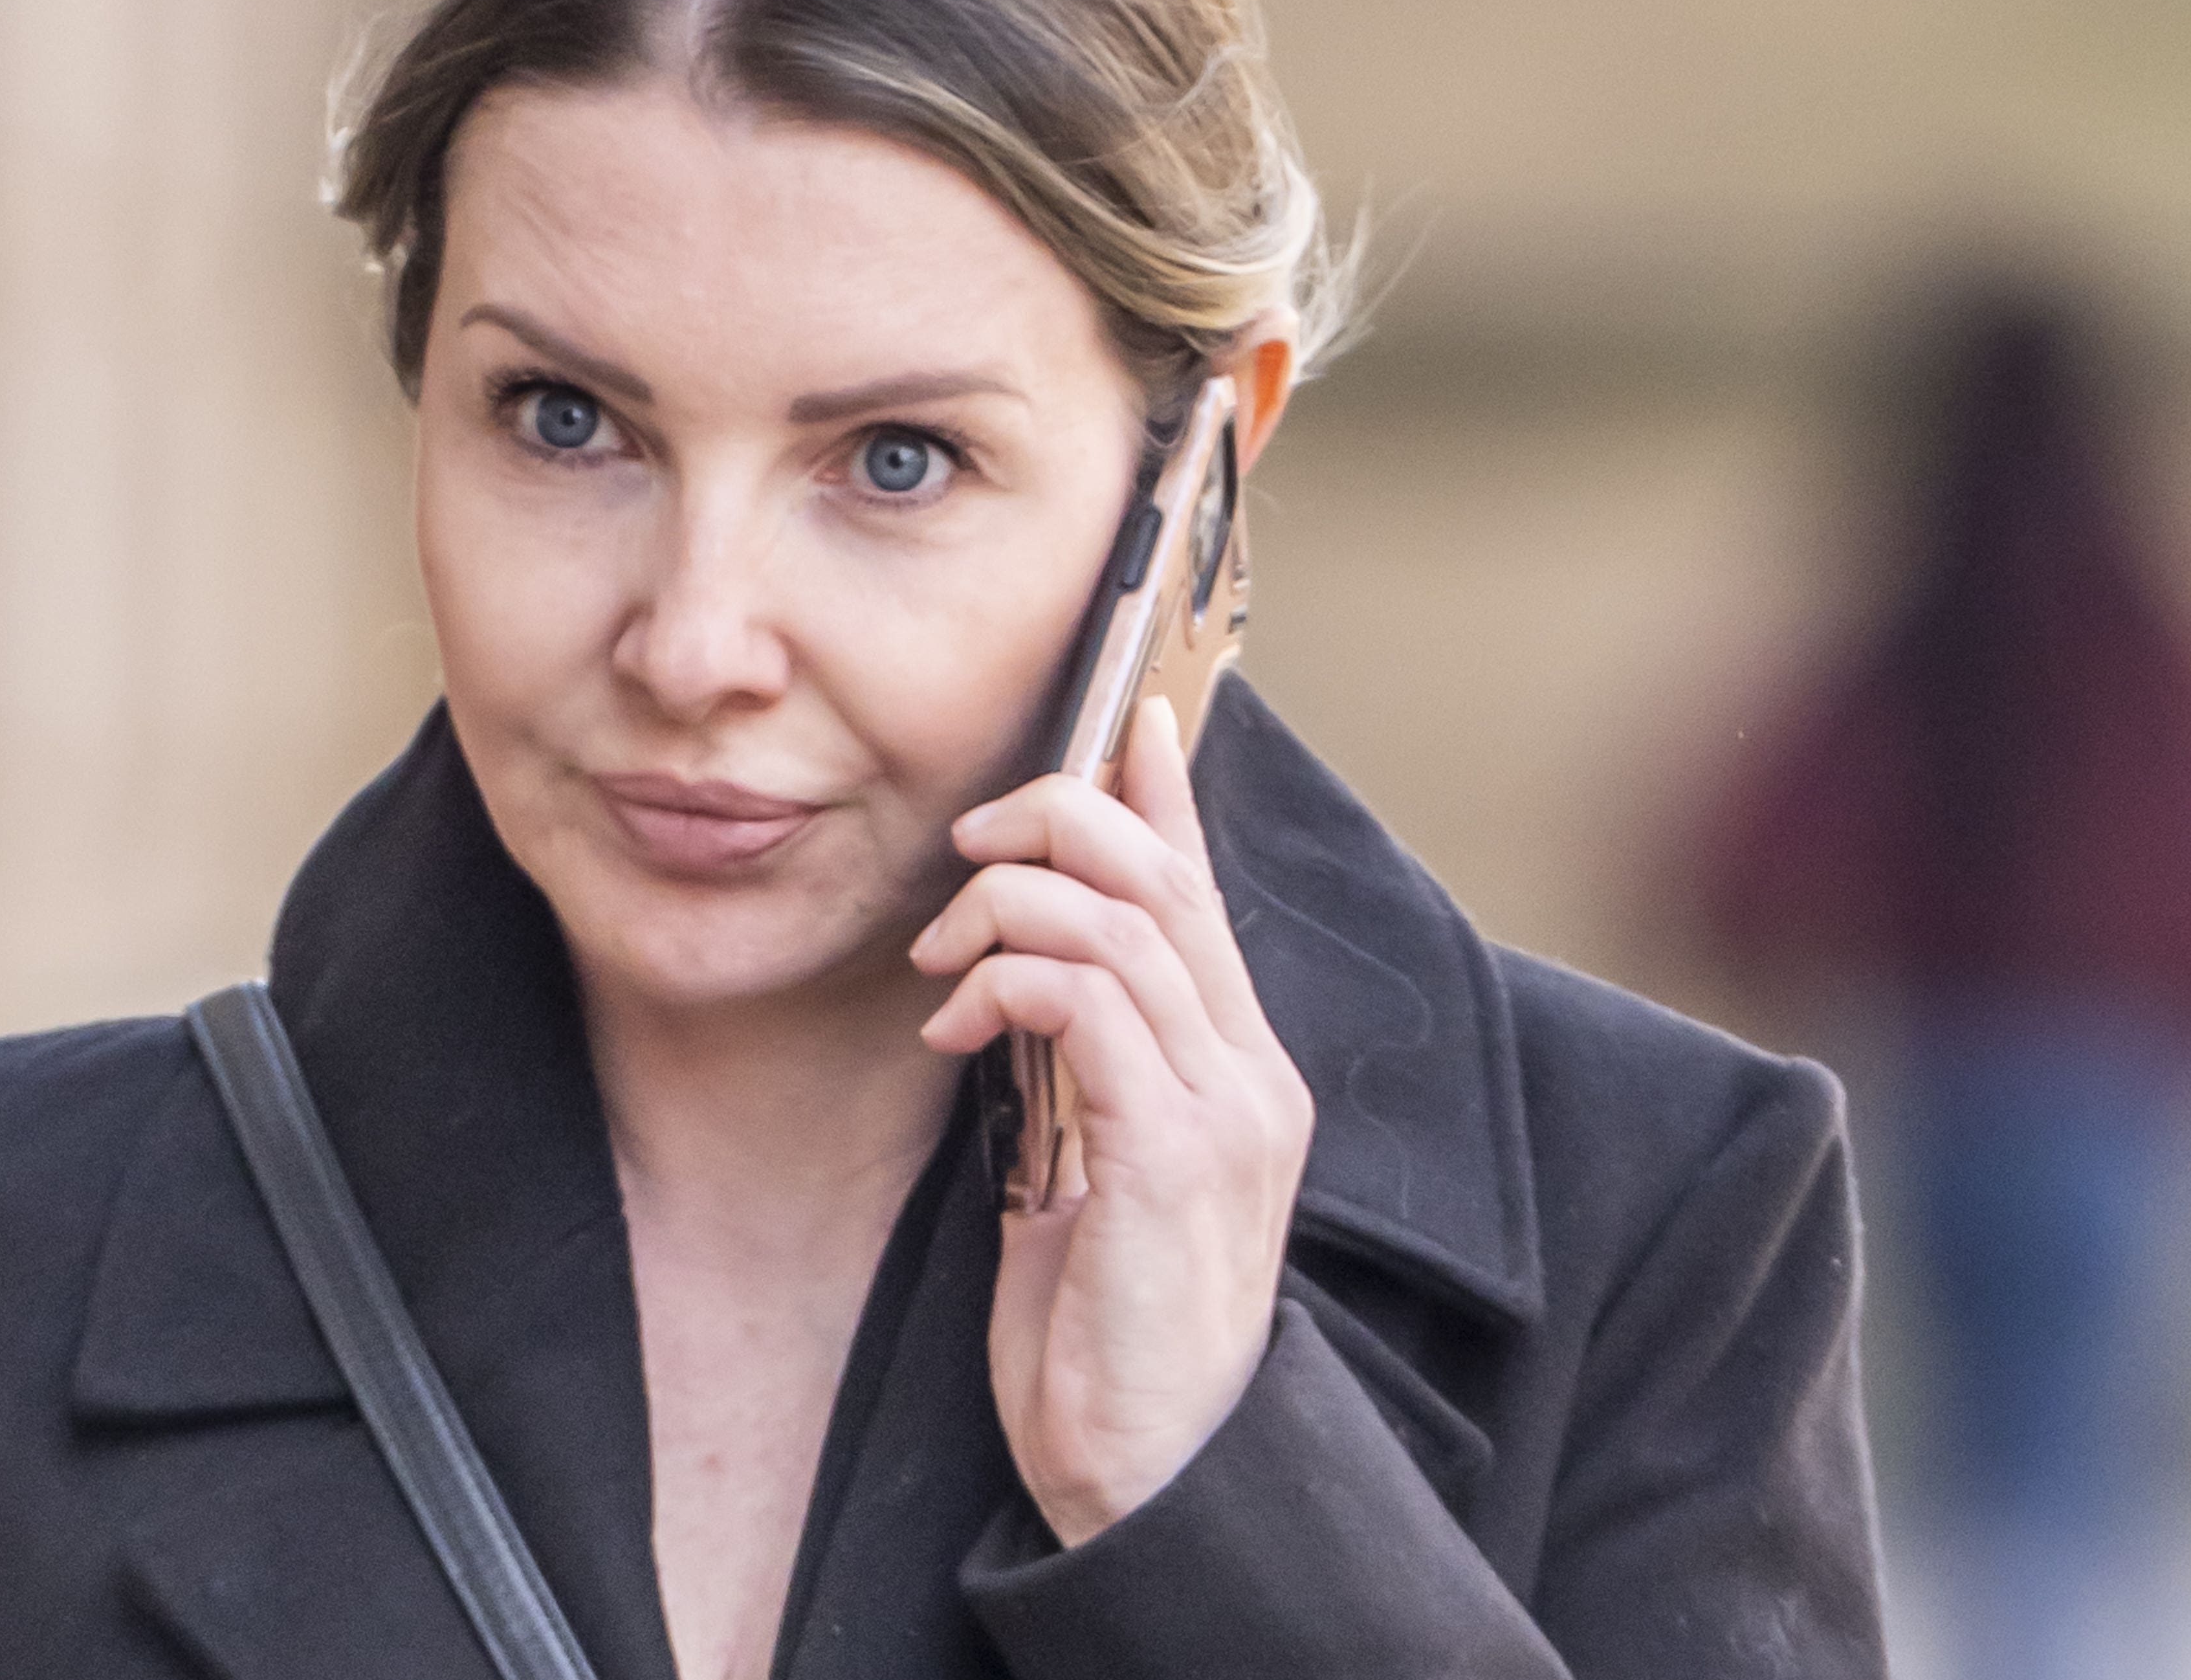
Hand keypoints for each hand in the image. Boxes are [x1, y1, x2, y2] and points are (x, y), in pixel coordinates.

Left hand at [913, 695, 1316, 1545]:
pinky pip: (1087, 1001)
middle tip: (967, 855)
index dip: (1165, 794)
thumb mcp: (1091, 1173)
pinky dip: (1007, 981)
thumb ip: (1084, 1075)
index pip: (1204, 893)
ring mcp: (1223, 1110)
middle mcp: (1251, 1073)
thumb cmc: (1107, 1337)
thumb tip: (1027, 987)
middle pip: (1161, 877)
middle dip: (1056, 824)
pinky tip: (957, 1029)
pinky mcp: (1173, 1154)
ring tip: (939, 968)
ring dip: (1006, 911)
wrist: (1154, 1475)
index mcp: (1239, 1073)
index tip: (1126, 715)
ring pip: (1119, 920)